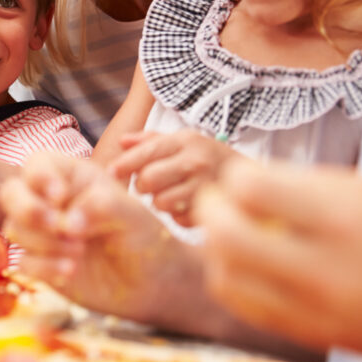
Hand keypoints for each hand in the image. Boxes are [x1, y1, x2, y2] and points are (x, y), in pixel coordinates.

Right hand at [0, 152, 185, 318]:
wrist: (151, 283)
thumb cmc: (144, 237)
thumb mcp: (132, 214)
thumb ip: (102, 206)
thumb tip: (68, 221)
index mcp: (72, 178)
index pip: (38, 164)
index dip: (40, 177)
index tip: (61, 196)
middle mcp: (51, 202)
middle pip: (11, 193)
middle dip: (28, 209)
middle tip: (58, 226)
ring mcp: (43, 233)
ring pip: (15, 228)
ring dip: (43, 242)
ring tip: (79, 253)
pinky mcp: (40, 263)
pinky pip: (23, 261)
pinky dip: (43, 267)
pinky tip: (71, 271)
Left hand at [111, 130, 238, 224]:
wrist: (250, 176)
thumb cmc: (207, 157)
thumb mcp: (182, 141)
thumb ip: (150, 141)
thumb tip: (122, 142)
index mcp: (185, 141)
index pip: (147, 151)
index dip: (124, 163)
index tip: (112, 171)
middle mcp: (196, 162)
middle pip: (149, 179)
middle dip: (143, 185)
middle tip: (150, 185)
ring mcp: (205, 187)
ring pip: (161, 202)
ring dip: (160, 202)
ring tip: (170, 195)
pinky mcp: (211, 210)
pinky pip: (178, 220)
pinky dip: (177, 216)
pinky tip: (186, 206)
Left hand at [194, 161, 361, 361]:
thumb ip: (309, 184)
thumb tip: (249, 180)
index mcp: (343, 221)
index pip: (251, 189)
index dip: (235, 177)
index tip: (242, 177)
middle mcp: (323, 268)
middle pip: (224, 236)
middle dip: (207, 209)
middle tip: (214, 200)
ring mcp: (314, 309)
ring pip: (224, 279)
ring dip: (214, 249)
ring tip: (230, 232)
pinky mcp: (311, 335)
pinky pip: (246, 308)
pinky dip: (233, 281)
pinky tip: (246, 265)